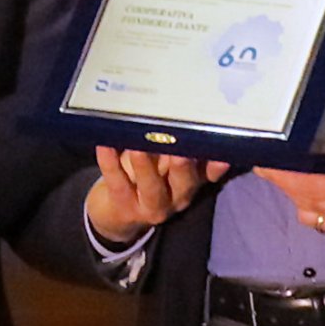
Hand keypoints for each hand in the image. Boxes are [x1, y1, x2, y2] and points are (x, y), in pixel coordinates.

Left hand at [86, 148, 227, 245]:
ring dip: (146, 165)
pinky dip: (110, 163)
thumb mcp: (170, 166)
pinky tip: (104, 145)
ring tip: (139, 146)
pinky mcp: (124, 205)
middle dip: (183, 164)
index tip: (220, 150)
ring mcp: (152, 205)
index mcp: (193, 182)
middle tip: (179, 147)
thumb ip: (181, 146)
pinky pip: (117, 182)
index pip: (209, 173)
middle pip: (184, 181)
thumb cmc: (148, 177)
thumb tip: (183, 110)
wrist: (117, 215)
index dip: (216, 164)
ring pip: (151, 186)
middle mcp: (178, 197)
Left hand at [256, 125, 324, 247]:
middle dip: (285, 184)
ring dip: (297, 197)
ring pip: (312, 216)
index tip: (264, 162)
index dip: (283, 175)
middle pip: (306, 201)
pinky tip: (313, 194)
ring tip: (289, 177)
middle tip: (270, 165)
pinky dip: (314, 210)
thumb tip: (308, 142)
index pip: (310, 184)